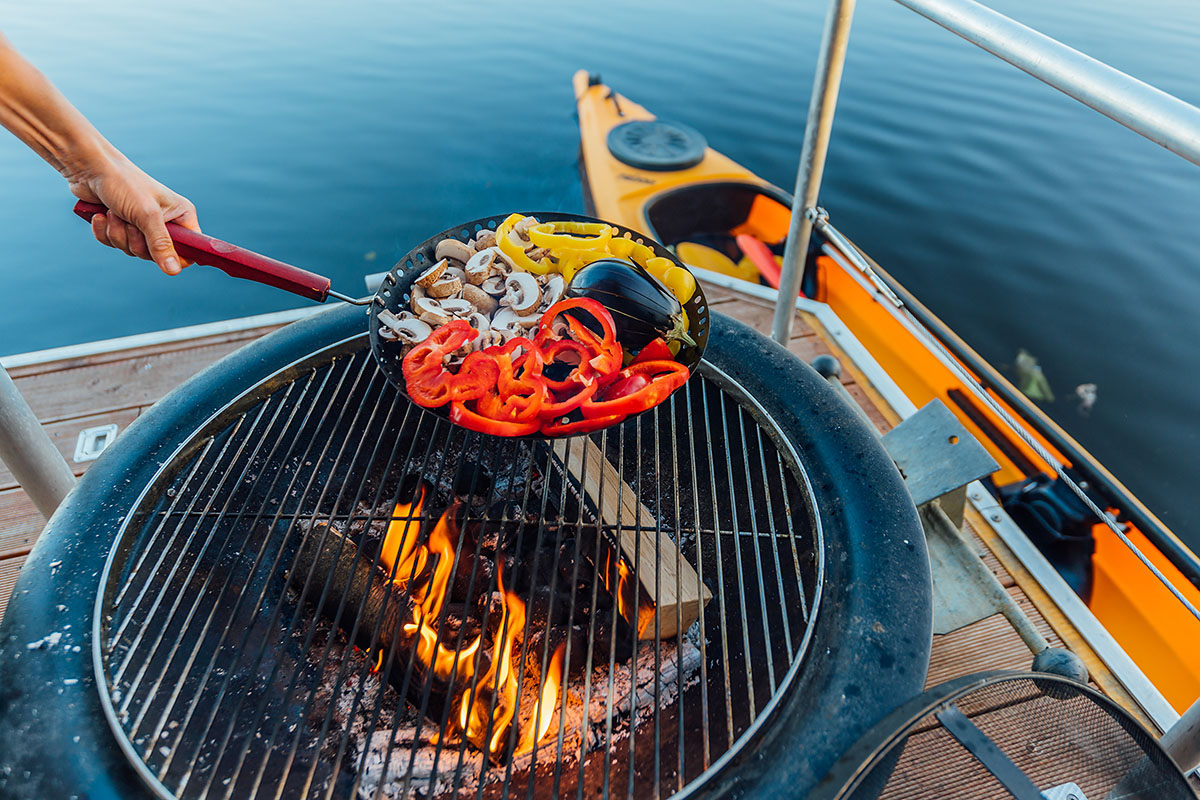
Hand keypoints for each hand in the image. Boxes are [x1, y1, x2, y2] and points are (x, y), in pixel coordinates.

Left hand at [67, 149, 199, 275]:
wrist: (90, 168)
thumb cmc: (124, 183)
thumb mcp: (146, 215)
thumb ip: (161, 244)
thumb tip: (174, 271)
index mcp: (181, 216)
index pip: (190, 249)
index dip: (177, 256)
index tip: (159, 252)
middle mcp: (164, 222)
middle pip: (156, 255)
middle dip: (136, 241)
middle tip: (130, 222)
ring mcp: (142, 225)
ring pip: (133, 250)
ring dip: (117, 234)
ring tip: (113, 213)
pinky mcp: (121, 226)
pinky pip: (114, 244)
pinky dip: (104, 232)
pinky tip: (100, 215)